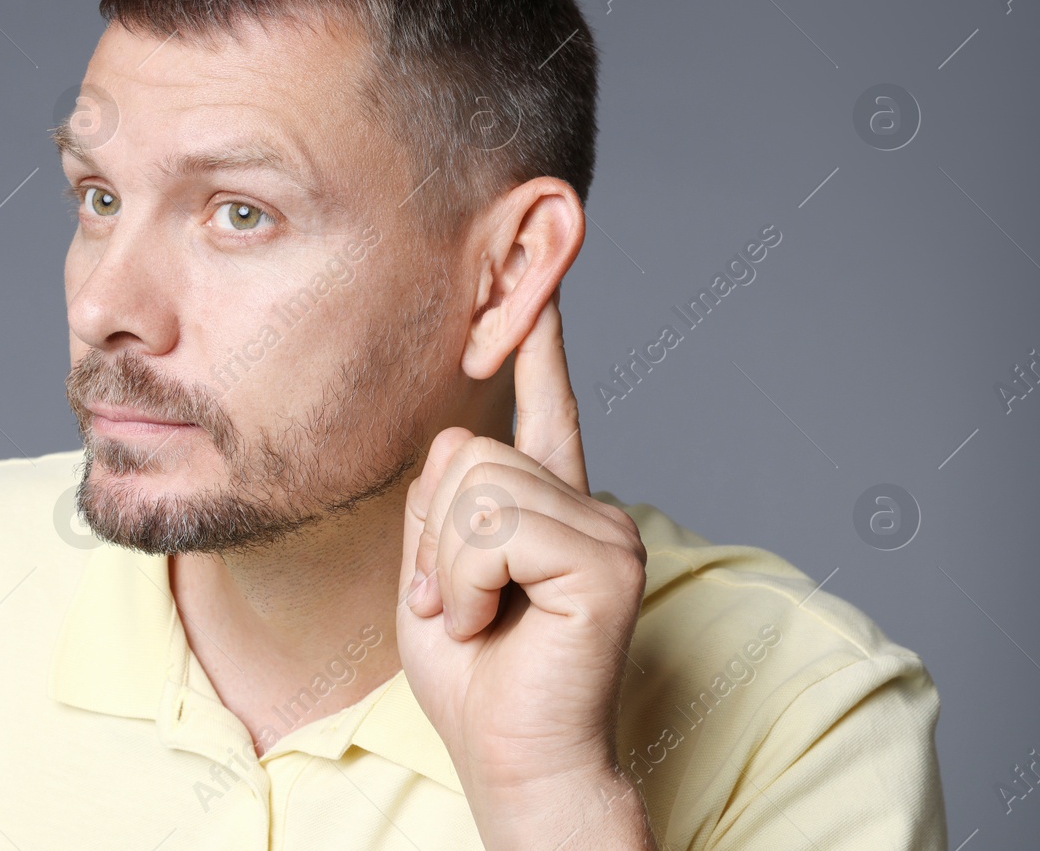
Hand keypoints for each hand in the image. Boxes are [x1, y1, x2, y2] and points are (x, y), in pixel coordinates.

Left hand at [396, 285, 647, 827]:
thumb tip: (458, 432)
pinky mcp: (608, 561)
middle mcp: (589, 506)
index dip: (542, 345)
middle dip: (431, 535)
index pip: (546, 409)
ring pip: (476, 487)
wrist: (508, 759)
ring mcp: (606, 529)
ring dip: (445, 568)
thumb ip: (445, 500)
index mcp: (550, 506)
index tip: (543, 282)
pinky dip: (463, 584)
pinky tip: (490, 622)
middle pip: (467, 451)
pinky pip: (493, 530)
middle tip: (453, 604)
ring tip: (474, 617)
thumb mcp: (432, 570)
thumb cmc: (472, 676)